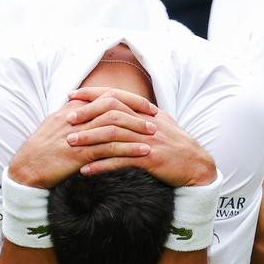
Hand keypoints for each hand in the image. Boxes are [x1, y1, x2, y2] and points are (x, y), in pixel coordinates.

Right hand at [9, 93, 155, 188]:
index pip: (105, 96)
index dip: (128, 99)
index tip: (144, 105)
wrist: (26, 168)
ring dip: (136, 128)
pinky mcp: (80, 154)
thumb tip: (91, 111)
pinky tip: (143, 153)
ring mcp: (78, 135)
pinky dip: (129, 149)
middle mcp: (76, 118)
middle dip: (136, 110)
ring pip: (113, 125)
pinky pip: (110, 149)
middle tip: (154, 117)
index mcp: (72, 109)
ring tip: (153, 134)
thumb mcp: (57, 126)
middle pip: (112, 106)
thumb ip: (75, 117)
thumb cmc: (42, 150)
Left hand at [66, 88, 216, 187]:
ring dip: (89, 139)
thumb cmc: (174, 145)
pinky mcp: (150, 160)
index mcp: (146, 111)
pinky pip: (121, 161)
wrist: (197, 165)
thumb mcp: (158, 123)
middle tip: (67, 121)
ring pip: (113, 135)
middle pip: (111, 111)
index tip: (72, 96)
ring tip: (71, 144)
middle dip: (86, 115)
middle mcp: (146, 122)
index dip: (92, 94)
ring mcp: (148, 140)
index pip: (116, 95)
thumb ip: (138, 115)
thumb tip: (117, 108)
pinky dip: (101, 165)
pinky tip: (85, 169)